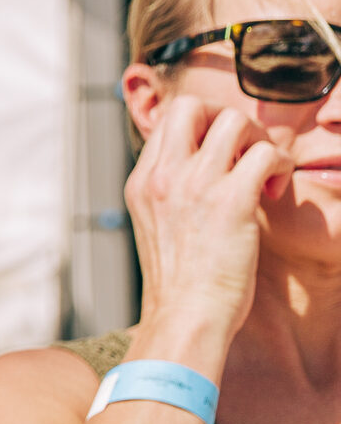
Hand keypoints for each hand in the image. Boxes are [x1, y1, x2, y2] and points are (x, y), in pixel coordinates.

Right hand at [124, 96, 293, 356]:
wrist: (185, 317)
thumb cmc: (180, 282)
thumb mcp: (157, 226)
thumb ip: (171, 192)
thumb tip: (203, 168)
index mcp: (143, 182)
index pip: (168, 121)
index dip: (201, 128)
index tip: (220, 157)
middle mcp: (164, 176)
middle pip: (193, 106)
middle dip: (226, 120)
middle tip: (240, 154)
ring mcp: (196, 186)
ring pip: (236, 121)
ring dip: (258, 141)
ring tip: (260, 174)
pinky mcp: (231, 201)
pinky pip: (267, 154)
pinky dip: (279, 167)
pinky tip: (271, 193)